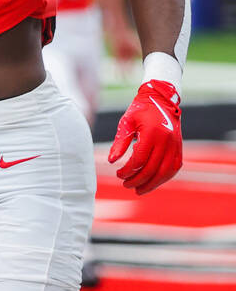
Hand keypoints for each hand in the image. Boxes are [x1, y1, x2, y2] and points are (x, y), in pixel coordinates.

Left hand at [108, 80, 182, 194]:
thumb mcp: (126, 123)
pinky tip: (153, 183)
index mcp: (152, 134)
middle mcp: (166, 141)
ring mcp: (175, 146)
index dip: (127, 170)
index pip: (139, 160)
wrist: (161, 100)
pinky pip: (173, 168)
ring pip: (165, 172)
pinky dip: (163, 178)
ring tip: (138, 190)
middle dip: (138, 180)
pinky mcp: (179, 149)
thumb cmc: (140, 110)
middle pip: (152, 169)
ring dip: (152, 184)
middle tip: (125, 185)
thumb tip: (111, 161)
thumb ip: (119, 143)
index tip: (118, 174)